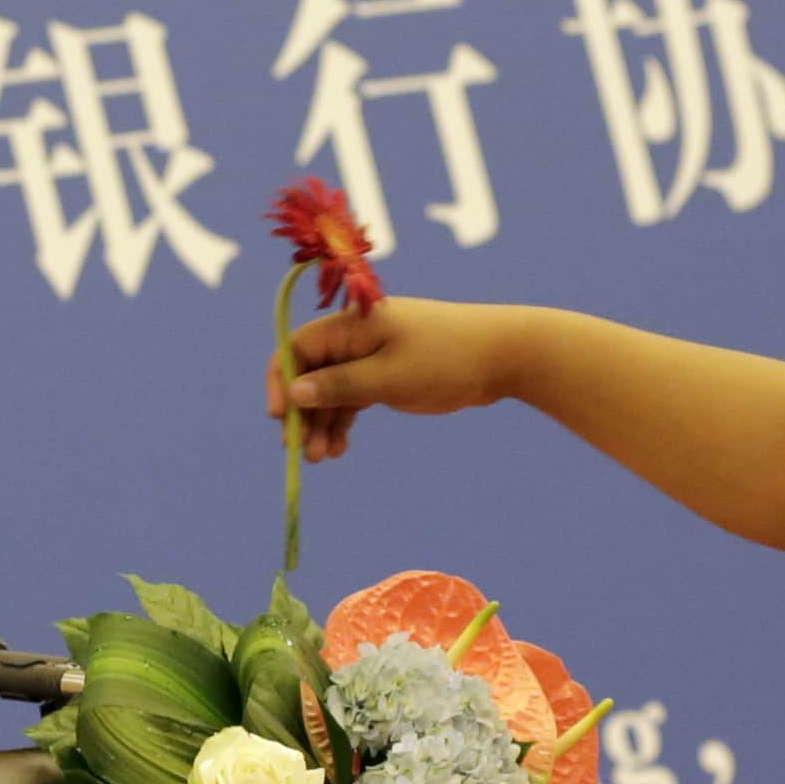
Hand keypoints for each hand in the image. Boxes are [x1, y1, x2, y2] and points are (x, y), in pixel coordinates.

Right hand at [279, 299, 531, 461]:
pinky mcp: (386, 375)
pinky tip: (339, 448)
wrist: (503, 356)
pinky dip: (342, 422)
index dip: (283, 381)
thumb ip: (342, 385)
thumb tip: (295, 394)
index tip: (281, 418)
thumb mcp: (391, 376)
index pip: (298, 348)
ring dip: (321, 423)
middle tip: (301, 451)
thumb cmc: (447, 358)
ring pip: (331, 392)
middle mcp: (356, 338)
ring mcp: (371, 357)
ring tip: (323, 458)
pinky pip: (352, 399)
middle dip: (302, 412)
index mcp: (352, 325)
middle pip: (310, 374)